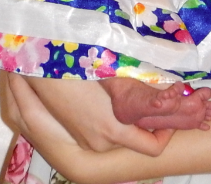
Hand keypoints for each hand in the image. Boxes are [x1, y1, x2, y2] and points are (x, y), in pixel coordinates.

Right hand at [7, 74, 174, 156]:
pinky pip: (104, 133)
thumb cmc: (76, 64)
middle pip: (138, 142)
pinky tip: (114, 96)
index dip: (168, 132)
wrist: (38, 68)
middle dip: (150, 123)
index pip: (153, 147)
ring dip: (131, 121)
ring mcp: (87, 140)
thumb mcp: (113, 71)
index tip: (173, 111)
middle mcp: (101, 141)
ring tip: (138, 94)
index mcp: (114, 128)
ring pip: (121, 136)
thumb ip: (141, 82)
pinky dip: (114, 120)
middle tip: (161, 100)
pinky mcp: (77, 133)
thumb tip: (169, 85)